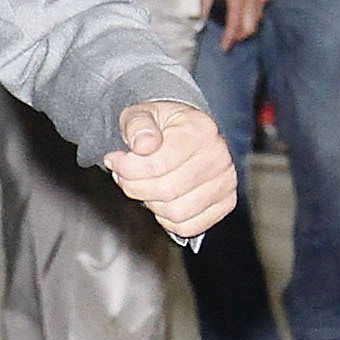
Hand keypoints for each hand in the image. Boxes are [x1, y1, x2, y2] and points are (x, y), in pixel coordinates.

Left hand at [103, 100, 235, 239]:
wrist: (186, 131)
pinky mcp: (225, 203)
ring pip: (176, 212)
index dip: (126, 168)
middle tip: (124, 176)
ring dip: (150, 203)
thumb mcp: (142, 113)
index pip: (157, 164)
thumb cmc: (163, 124)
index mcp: (200, 130)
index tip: (114, 160)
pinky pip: (189, 226)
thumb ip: (137, 125)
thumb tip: (142, 145)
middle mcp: (218, 157)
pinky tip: (161, 201)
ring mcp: (225, 182)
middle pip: (166, 190)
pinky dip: (168, 220)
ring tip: (144, 186)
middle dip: (134, 186)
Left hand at [198, 0, 266, 47]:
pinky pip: (261, 11)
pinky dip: (254, 18)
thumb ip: (205, 1)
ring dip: (247, 28)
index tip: (224, 47)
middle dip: (240, 36)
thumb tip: (199, 18)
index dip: (229, 37)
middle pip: (249, 26)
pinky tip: (245, 19)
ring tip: (237, 31)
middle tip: (231, 39)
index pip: (234, 23)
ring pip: (257, 20)